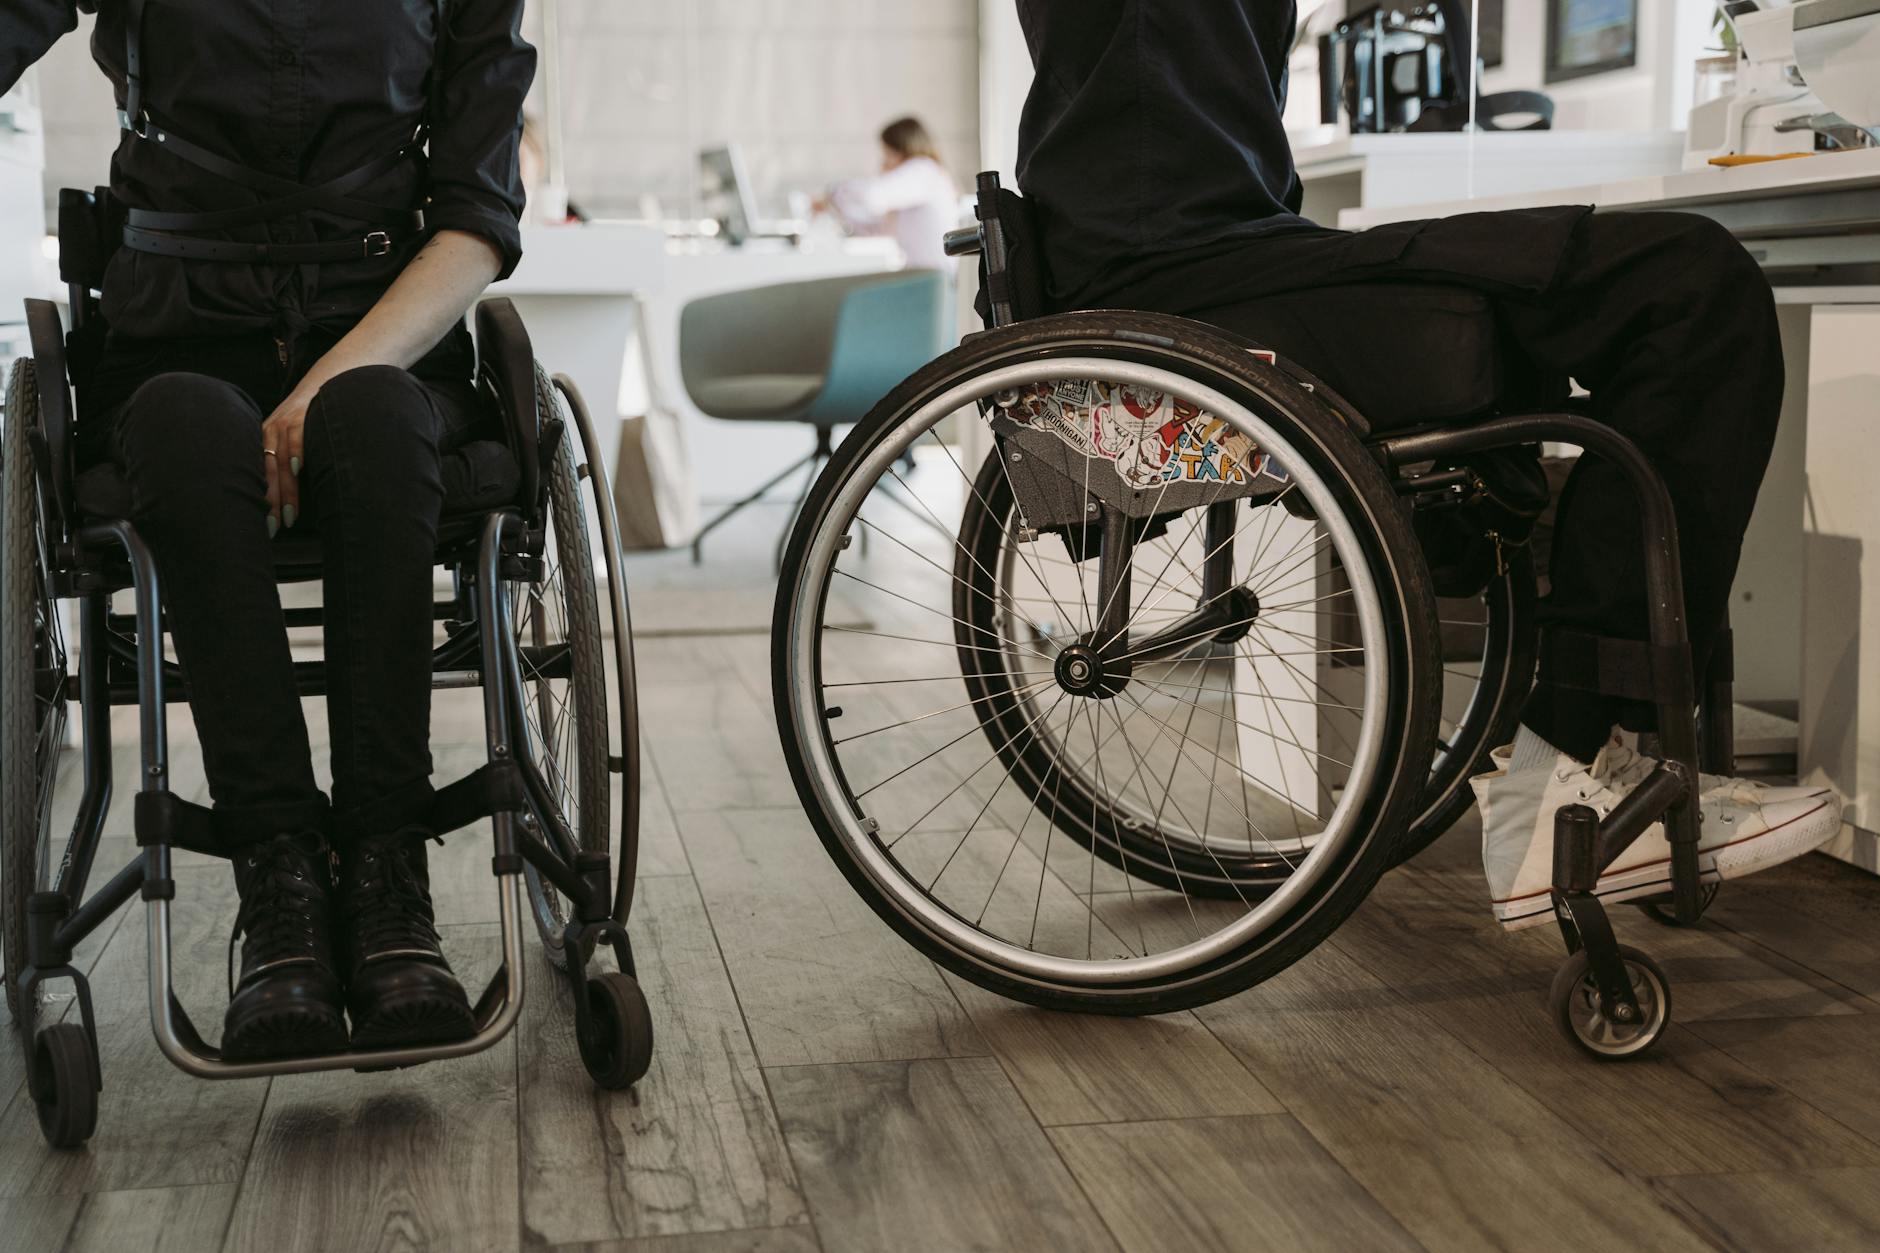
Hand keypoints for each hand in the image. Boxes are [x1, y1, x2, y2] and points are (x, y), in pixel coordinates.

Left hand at [260, 389, 311, 534]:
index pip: (259, 475)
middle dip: (269, 503)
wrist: (329, 379)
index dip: (261, 501)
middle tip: (273, 528)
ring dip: (285, 489)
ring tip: (289, 515)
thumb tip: (291, 496)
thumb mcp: (295, 435)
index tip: (266, 526)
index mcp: (265, 440)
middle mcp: (269, 432)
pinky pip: (295, 435)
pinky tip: (297, 471)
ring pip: (279, 460)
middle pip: (266, 473)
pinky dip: (295, 452)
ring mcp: (284, 422)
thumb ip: (289, 459)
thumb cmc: (316, 415)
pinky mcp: (300, 413)